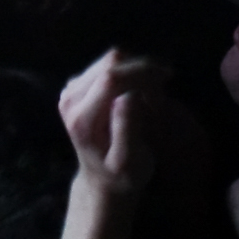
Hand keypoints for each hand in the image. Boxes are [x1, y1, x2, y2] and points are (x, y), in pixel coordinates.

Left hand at [59, 49, 163, 198]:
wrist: (102, 179)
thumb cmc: (122, 176)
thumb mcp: (130, 162)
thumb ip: (127, 129)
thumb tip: (130, 96)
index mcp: (82, 118)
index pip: (111, 78)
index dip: (141, 71)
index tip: (168, 77)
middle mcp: (71, 98)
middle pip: (111, 63)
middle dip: (142, 70)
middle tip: (164, 92)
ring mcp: (72, 89)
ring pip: (111, 60)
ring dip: (137, 71)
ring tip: (153, 97)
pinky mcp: (79, 84)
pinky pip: (109, 65)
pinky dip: (130, 73)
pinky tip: (142, 93)